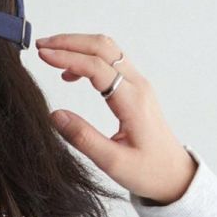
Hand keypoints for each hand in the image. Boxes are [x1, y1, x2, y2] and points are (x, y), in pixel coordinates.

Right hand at [35, 33, 196, 204]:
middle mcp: (137, 85)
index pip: (96, 67)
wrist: (174, 174)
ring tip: (51, 52)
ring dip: (79, 45)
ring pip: (107, 49)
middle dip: (69, 42)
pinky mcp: (135, 89)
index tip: (42, 56)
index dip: (67, 57)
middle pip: (102, 47)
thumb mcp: (113, 163)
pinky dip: (88, 57)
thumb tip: (55, 116)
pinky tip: (70, 73)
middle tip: (41, 46)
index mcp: (132, 101)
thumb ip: (83, 138)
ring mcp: (138, 84)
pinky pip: (111, 61)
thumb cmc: (148, 172)